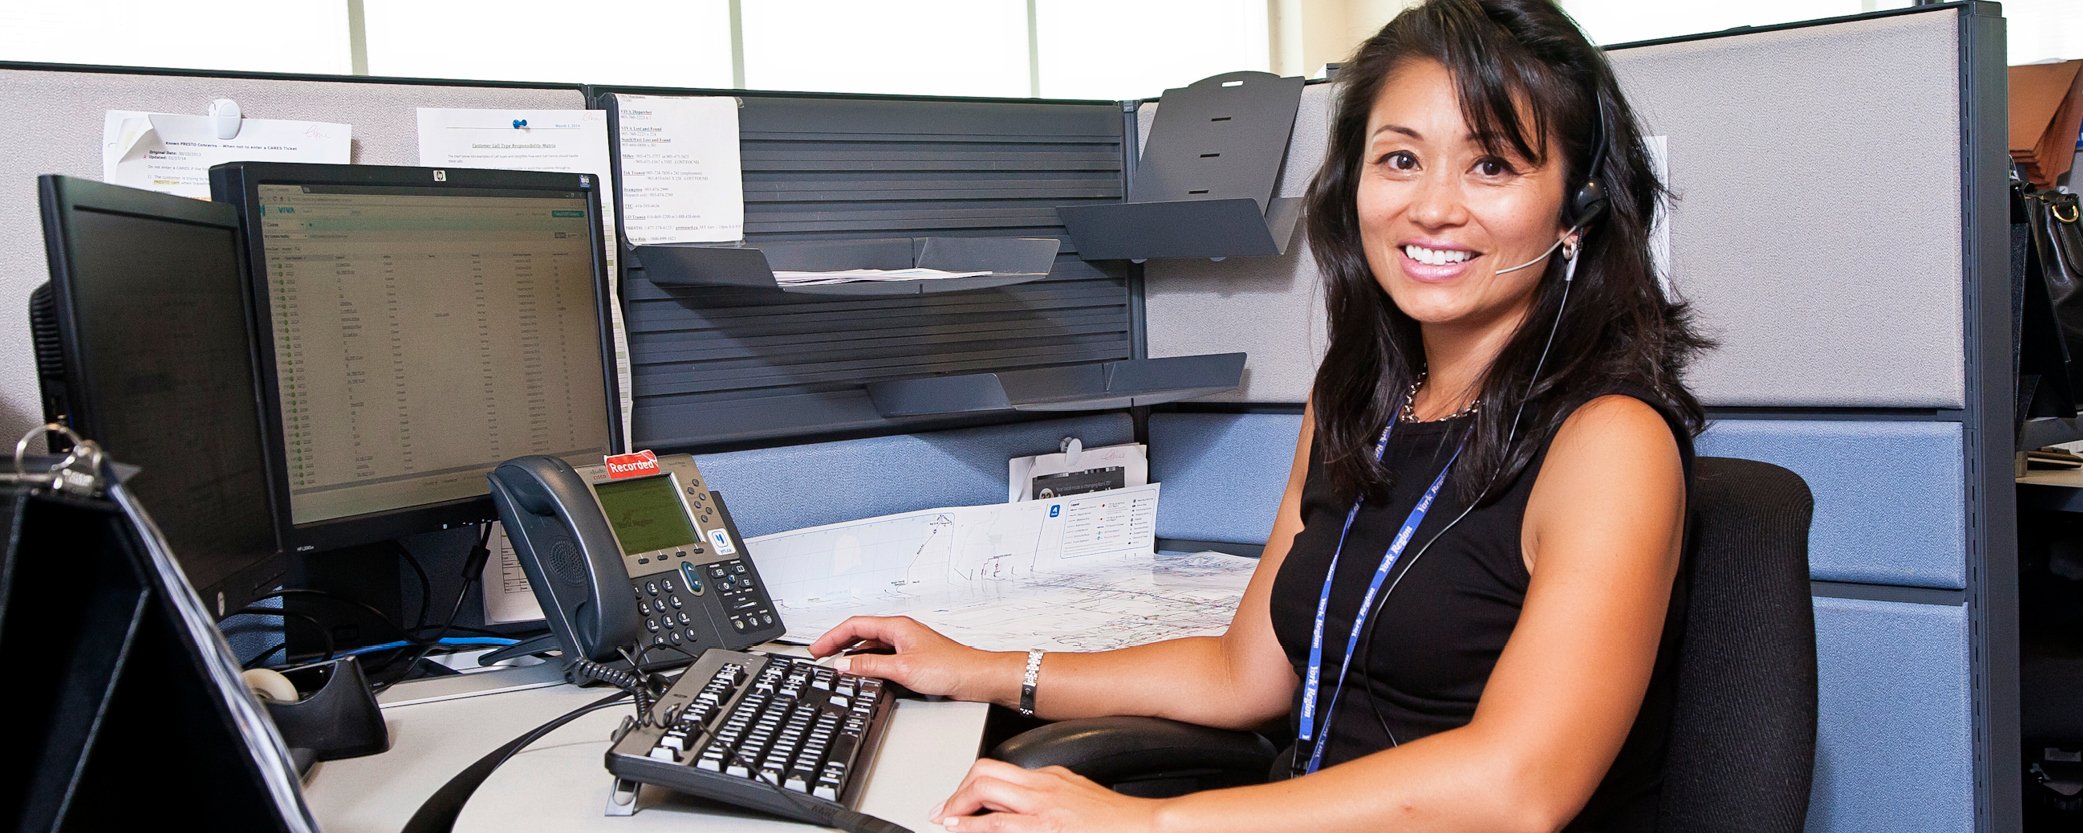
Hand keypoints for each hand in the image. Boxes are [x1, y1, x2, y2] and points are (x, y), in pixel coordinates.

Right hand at [808, 616, 1020, 704]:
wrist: (976, 678)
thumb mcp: (902, 668)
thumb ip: (870, 665)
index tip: (816, 648)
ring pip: (872, 646)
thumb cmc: (950, 667)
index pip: (855, 625)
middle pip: (861, 633)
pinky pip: (882, 657)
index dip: (832, 636)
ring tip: (837, 666)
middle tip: (820, 655)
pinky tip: (863, 674)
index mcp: (897, 626)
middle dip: (838, 643)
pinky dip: (868, 663)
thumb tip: (844, 664)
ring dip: (852, 654)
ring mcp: (907, 646)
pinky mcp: (912, 660)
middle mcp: (901, 632)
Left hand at [929, 759, 1162, 832]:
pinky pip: (1001, 824)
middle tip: (943, 811)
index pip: (998, 770)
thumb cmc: (1116, 819)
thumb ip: (1050, 792)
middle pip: (985, 774)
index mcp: (1050, 776)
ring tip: (945, 821)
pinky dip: (975, 828)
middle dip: (957, 793)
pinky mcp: (1047, 828)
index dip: (970, 784)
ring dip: (958, 808)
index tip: (957, 800)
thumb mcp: (1078, 793)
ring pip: (986, 792)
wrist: (1144, 826)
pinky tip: (961, 831)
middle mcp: (1043, 787)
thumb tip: (1023, 799)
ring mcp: (1043, 808)